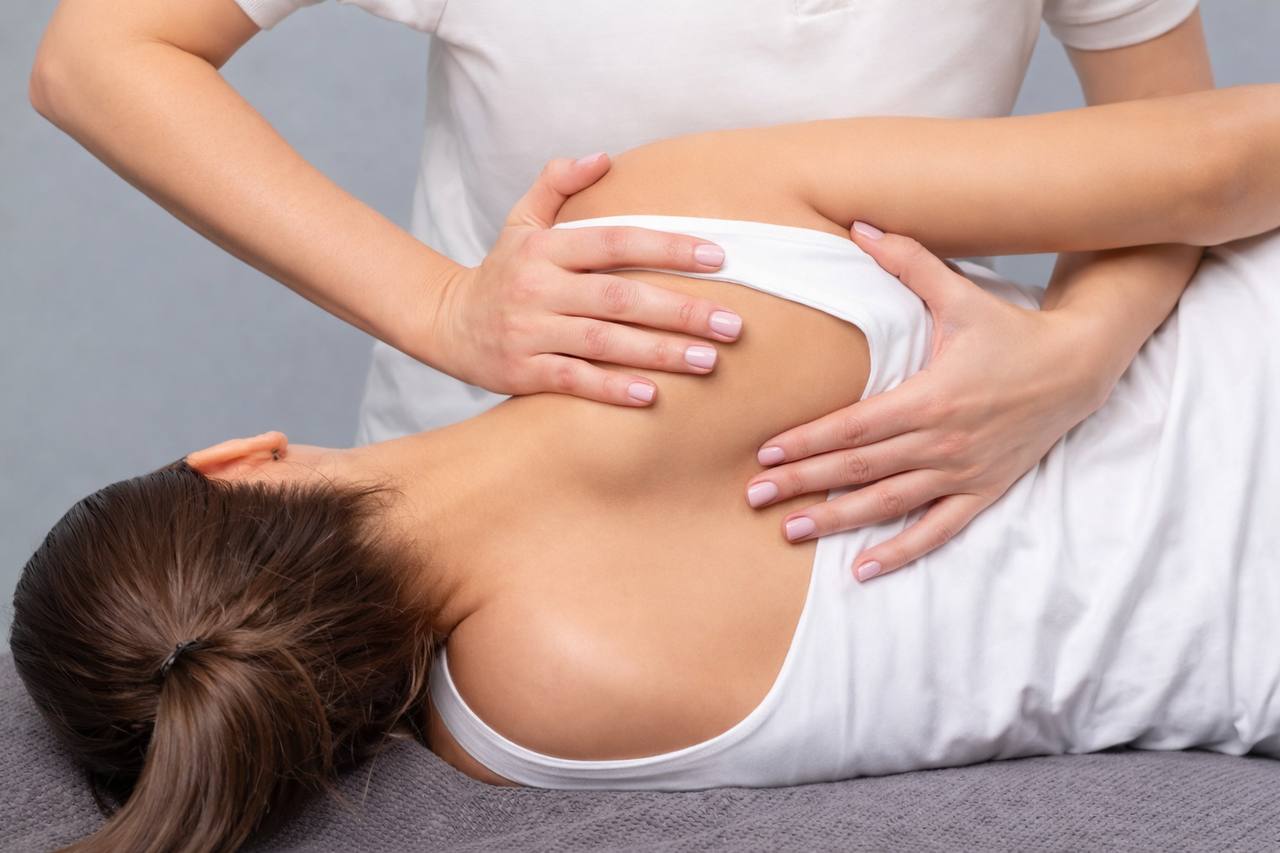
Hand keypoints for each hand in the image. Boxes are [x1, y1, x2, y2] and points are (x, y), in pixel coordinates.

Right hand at [429, 153, 742, 405]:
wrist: (445, 324)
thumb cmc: (502, 272)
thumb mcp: (521, 221)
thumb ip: (557, 184)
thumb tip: (602, 157)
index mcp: (546, 248)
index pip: (616, 241)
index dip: (668, 247)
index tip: (718, 257)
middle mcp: (538, 288)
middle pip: (620, 297)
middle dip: (680, 311)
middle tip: (731, 325)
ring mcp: (530, 332)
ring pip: (604, 342)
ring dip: (659, 352)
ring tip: (709, 361)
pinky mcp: (522, 372)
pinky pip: (574, 381)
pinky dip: (611, 389)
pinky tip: (651, 394)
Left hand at [746, 223, 1118, 580]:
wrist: (1077, 366)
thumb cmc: (1010, 331)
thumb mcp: (958, 295)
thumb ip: (907, 262)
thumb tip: (861, 225)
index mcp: (930, 396)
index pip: (854, 427)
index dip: (808, 442)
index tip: (766, 453)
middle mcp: (942, 442)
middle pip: (860, 469)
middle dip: (803, 483)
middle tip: (754, 496)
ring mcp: (962, 473)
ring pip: (888, 504)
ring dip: (837, 520)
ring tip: (790, 530)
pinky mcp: (982, 492)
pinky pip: (936, 532)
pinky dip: (900, 552)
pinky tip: (862, 569)